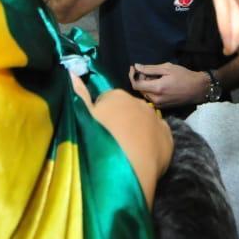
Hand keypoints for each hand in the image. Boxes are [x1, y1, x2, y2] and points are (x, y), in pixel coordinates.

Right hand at [71, 76, 171, 207]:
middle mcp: (139, 102)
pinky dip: (153, 142)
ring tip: (127, 150)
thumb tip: (71, 72)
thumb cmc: (100, 138)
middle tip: (112, 140)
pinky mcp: (167, 137)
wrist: (128, 166)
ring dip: (138, 131)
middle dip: (121, 121)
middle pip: (127, 110)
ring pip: (144, 122)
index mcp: (117, 96)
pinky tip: (144, 154)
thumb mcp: (84, 115)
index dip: (102, 115)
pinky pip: (159, 135)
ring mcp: (155, 119)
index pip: (108, 101)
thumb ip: (79, 94)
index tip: (99, 129)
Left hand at [130, 62, 208, 107]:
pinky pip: (151, 98)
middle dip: (140, 79)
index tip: (133, 68)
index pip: (136, 85)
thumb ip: (150, 69)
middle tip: (148, 71)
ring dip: (146, 85)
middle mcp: (156, 99)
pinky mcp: (162, 107)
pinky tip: (159, 85)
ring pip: (145, 94)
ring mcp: (159, 105)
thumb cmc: (183, 76)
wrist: (197, 89)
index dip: (132, 76)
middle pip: (139, 90)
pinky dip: (151, 91)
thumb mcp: (167, 68)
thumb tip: (136, 67)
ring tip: (156, 78)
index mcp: (157, 88)